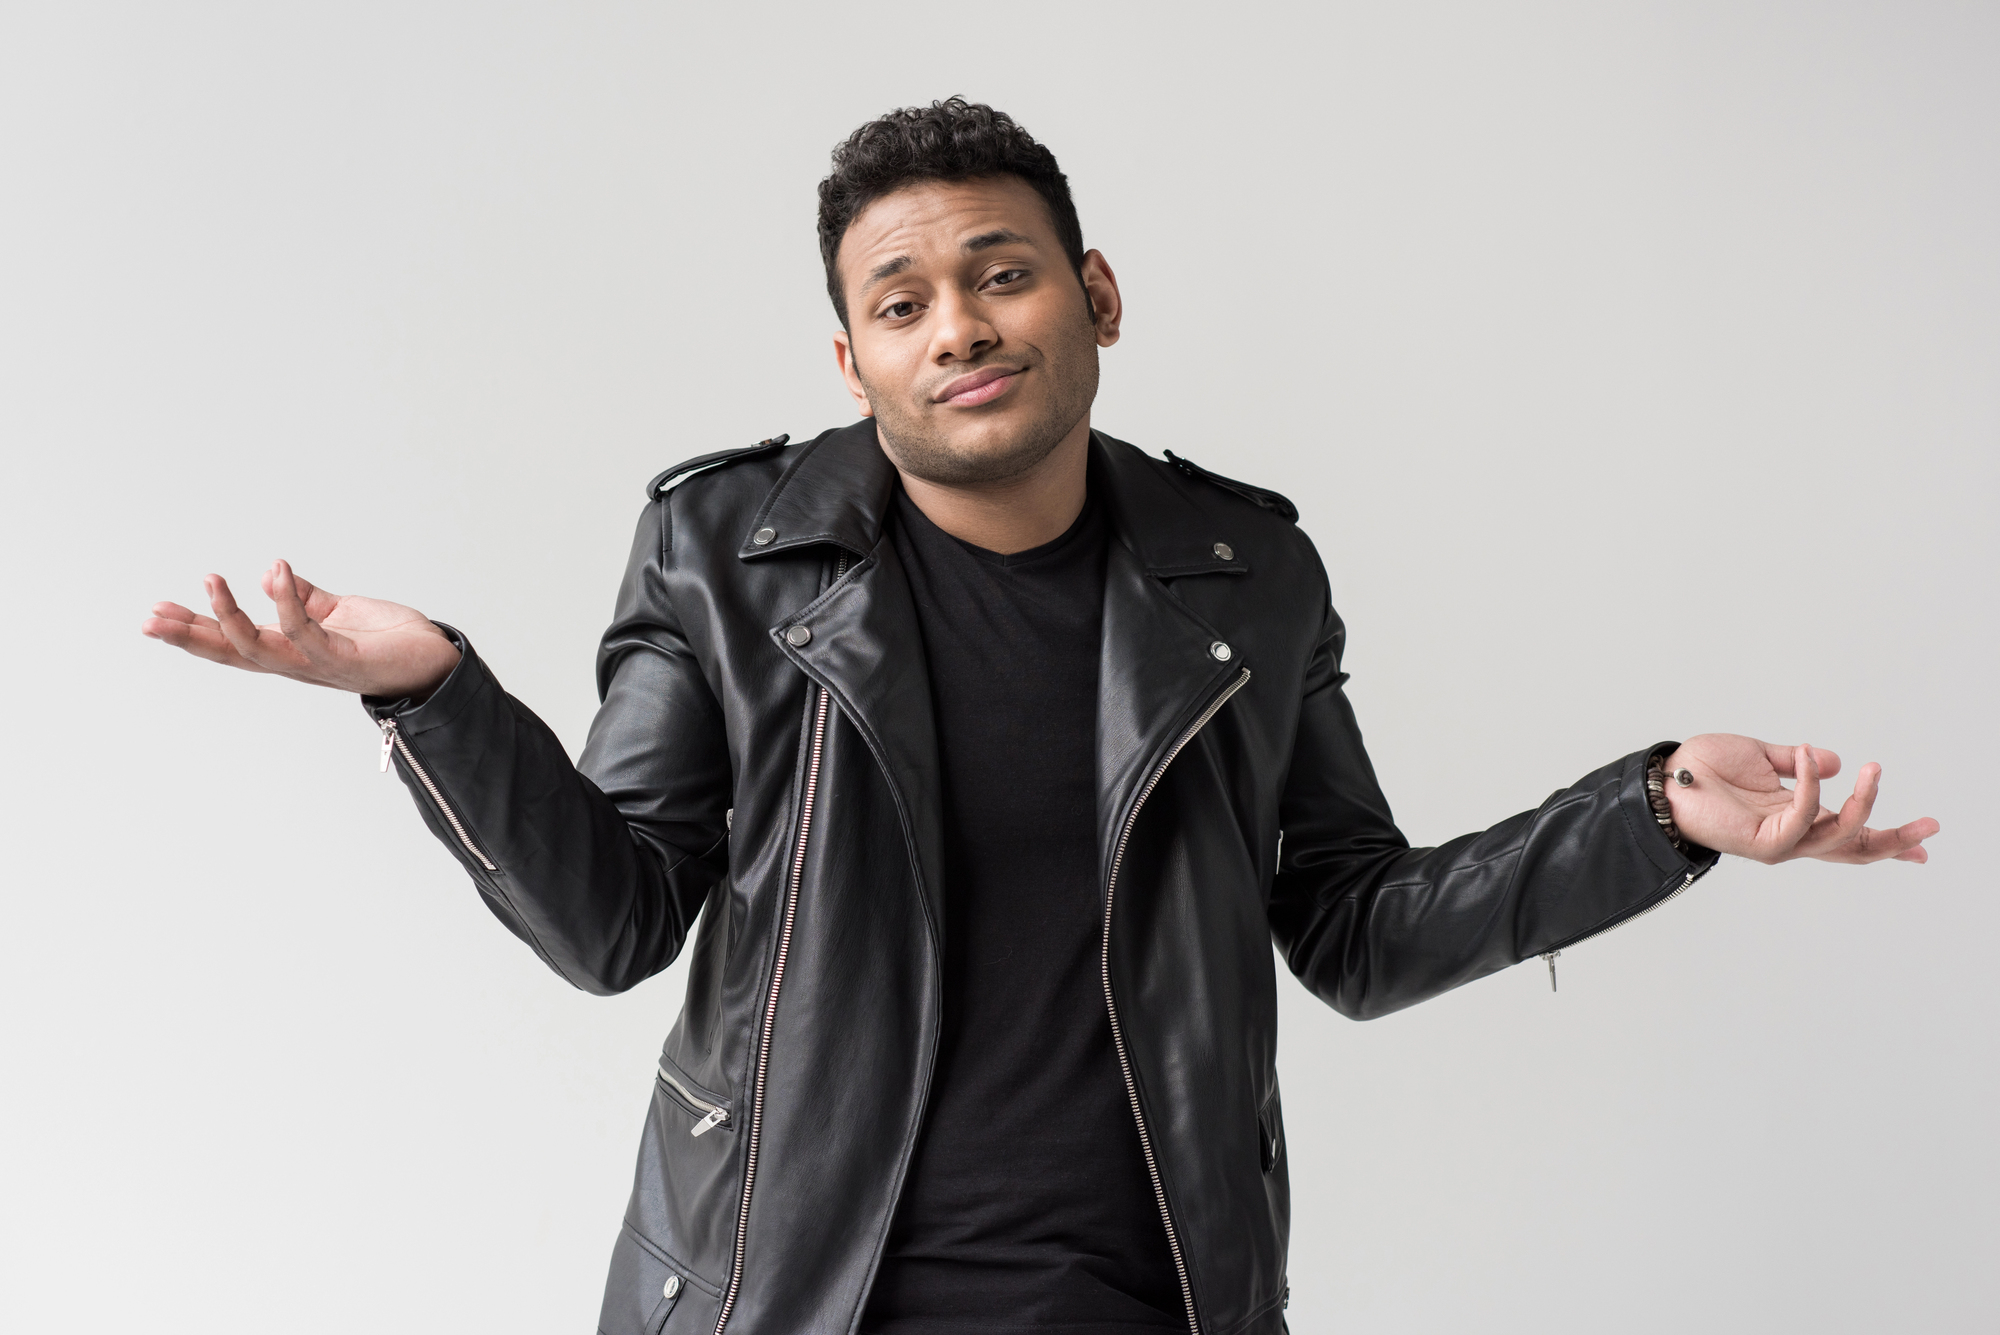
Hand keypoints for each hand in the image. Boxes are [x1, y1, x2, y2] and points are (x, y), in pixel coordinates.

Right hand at [141, 561, 460, 699]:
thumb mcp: (340, 612)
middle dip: (191, 637)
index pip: (233, 643)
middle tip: (152, 618)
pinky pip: (307, 632)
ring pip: (259, 650)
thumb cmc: (391, 641)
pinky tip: (276, 572)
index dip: (196, 629)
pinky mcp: (345, 659)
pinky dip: (289, 603)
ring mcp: (319, 665)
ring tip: (212, 579)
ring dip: (230, 616)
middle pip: (232, 654)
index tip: (157, 612)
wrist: (437, 662)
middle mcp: (299, 663)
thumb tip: (271, 574)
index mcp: (292, 651)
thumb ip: (306, 598)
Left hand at [1662, 734, 1938, 864]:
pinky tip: (1808, 756)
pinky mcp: (1763, 841)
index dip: (1887, 838)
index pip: (1849, 833)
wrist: (1667, 778)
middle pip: (1855, 848)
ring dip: (1862, 802)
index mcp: (1796, 818)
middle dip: (1895, 840)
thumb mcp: (1761, 757)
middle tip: (1931, 827)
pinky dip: (1811, 784)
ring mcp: (1780, 842)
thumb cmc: (1705, 768)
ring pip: (1838, 836)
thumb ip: (1799, 764)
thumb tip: (1835, 761)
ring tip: (1872, 768)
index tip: (1925, 845)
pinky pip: (1802, 814)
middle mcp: (1793, 835)